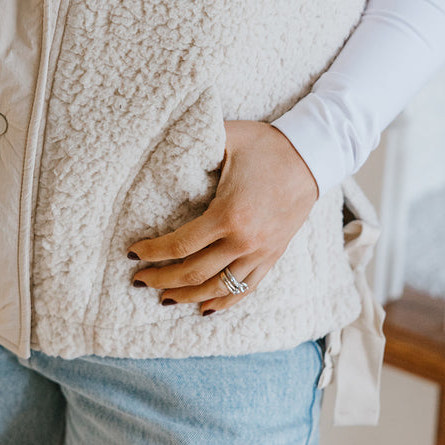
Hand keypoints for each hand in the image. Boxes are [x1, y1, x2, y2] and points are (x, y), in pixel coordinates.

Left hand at [128, 120, 318, 315]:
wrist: (312, 156)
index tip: (132, 253)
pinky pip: (246, 288)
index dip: (153, 252)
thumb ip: (195, 143)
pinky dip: (224, 301)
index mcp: (228, 214)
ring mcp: (261, 252)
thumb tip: (161, 143)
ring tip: (164, 298)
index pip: (180, 245)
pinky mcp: (273, 255)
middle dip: (162, 280)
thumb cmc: (265, 144)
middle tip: (139, 280)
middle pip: (194, 274)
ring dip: (188, 297)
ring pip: (219, 288)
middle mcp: (245, 240)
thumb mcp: (227, 136)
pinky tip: (205, 308)